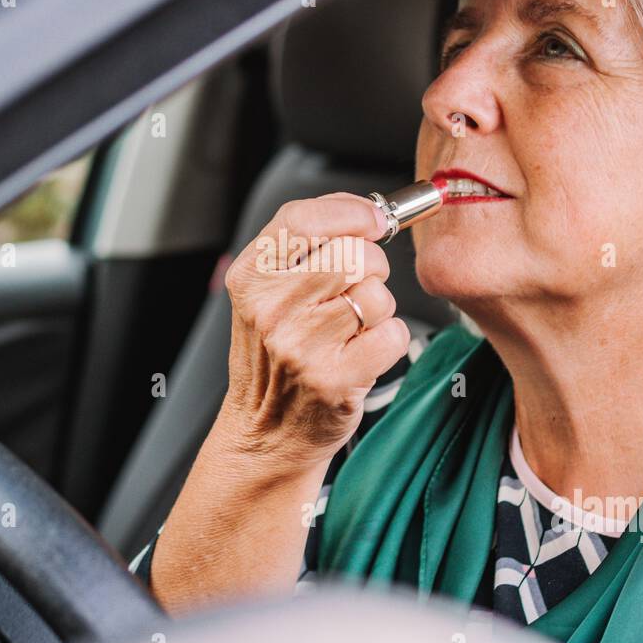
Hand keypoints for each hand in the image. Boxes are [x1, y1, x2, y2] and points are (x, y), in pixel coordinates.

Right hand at [219, 192, 410, 464]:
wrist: (266, 432)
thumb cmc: (276, 357)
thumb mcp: (267, 293)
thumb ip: (306, 246)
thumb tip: (368, 211)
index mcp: (251, 278)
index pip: (303, 218)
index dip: (350, 212)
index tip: (373, 220)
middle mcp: (271, 310)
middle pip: (353, 253)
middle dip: (372, 265)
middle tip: (360, 285)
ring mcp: (302, 346)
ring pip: (377, 293)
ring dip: (379, 308)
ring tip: (355, 326)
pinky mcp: (335, 379)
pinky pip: (392, 333)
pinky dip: (389, 340)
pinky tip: (363, 352)